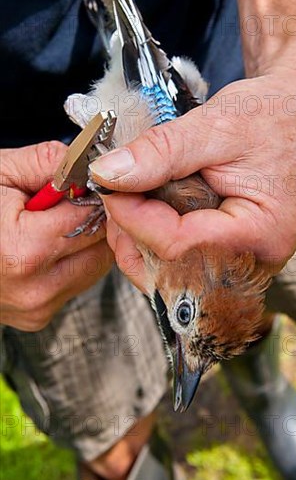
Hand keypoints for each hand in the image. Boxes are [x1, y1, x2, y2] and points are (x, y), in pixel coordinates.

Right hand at [1, 141, 113, 330]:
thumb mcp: (1, 171)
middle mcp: (34, 289)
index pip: (90, 217)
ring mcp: (36, 307)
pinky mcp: (37, 316)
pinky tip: (47, 247)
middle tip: (68, 203)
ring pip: (96, 266)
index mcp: (23, 251)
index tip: (82, 185)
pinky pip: (79, 282)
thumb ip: (50, 163)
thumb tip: (87, 166)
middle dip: (93, 218)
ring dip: (86, 242)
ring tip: (52, 225)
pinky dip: (73, 261)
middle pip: (101, 245)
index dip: (90, 195)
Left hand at [90, 52, 295, 290]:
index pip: (179, 247)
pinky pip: (181, 264)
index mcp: (262, 233)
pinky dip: (155, 240)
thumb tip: (108, 175)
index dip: (133, 218)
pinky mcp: (230, 254)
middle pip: (171, 274)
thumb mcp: (215, 125)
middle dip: (132, 235)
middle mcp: (255, 261)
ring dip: (139, 240)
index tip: (109, 186)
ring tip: (135, 198)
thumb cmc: (271, 116)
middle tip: (118, 193)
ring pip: (171, 276)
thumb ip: (160, 151)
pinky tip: (151, 209)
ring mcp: (243, 263)